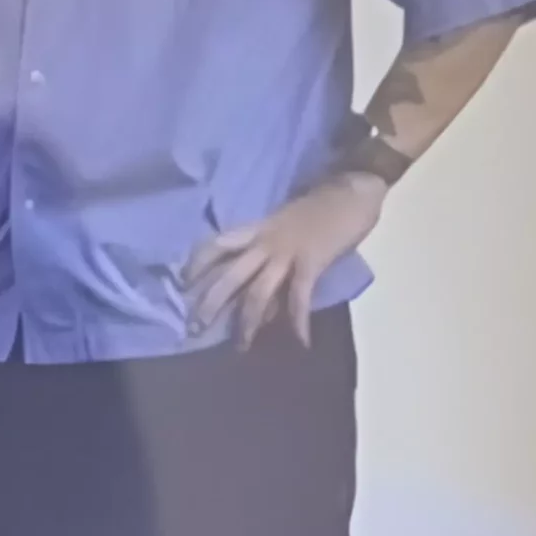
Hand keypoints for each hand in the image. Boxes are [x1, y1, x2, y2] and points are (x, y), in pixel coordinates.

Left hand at [184, 173, 384, 348]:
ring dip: (247, 323)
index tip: (181, 283)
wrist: (353, 188)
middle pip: (228, 275)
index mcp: (258, 228)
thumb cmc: (323, 203)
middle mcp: (265, 241)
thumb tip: (265, 282)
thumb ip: (270, 246)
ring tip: (240, 348)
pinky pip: (299, 297)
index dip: (196, 264)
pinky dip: (298, 321)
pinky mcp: (311, 262)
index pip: (216, 245)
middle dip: (209, 304)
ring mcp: (287, 252)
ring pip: (256, 292)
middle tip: (193, 329)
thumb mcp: (286, 220)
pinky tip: (300, 341)